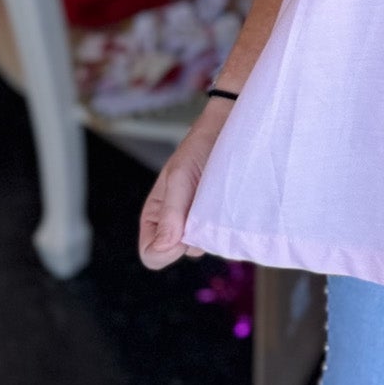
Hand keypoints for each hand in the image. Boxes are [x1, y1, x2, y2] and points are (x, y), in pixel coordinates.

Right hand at [139, 99, 230, 269]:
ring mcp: (200, 224)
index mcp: (156, 216)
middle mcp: (176, 225)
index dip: (166, 250)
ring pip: (204, 247)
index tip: (184, 231)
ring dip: (213, 229)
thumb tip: (163, 246)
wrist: (230, 130)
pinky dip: (228, 227)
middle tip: (205, 204)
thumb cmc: (200, 148)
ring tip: (219, 198)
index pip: (151, 254)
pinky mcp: (220, 221)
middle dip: (193, 237)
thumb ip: (171, 212)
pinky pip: (223, 238)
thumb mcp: (180, 176)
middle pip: (181, 253)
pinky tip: (231, 204)